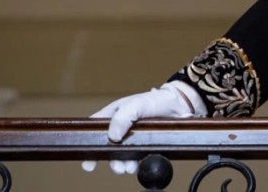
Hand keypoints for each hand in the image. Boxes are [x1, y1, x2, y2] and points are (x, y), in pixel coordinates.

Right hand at [81, 82, 205, 174]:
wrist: (179, 105)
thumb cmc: (155, 100)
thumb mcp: (137, 104)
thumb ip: (123, 117)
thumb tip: (112, 136)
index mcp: (112, 116)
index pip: (93, 131)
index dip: (88, 146)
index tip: (88, 161)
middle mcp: (119, 128)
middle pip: (107, 148)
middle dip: (110, 160)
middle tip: (117, 167)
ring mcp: (132, 138)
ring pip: (121, 156)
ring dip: (123, 164)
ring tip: (129, 167)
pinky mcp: (144, 145)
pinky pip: (136, 158)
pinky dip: (135, 163)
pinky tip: (138, 165)